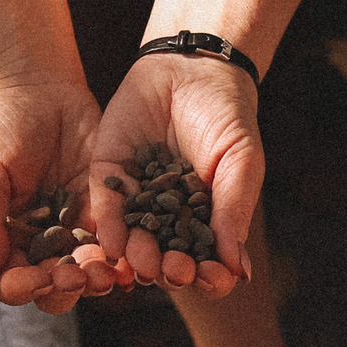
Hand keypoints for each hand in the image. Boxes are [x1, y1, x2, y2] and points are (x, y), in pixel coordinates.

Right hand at [0, 77, 128, 310]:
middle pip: (55, 287)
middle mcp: (43, 244)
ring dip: (100, 278)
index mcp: (7, 243)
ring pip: (91, 271)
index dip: (26, 287)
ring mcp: (77, 230)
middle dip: (69, 287)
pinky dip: (127, 253)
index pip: (12, 283)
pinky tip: (136, 254)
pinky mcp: (108, 212)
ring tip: (112, 272)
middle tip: (82, 276)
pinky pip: (120, 241)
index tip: (41, 277)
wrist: (39, 89)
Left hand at [85, 54, 262, 296]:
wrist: (191, 68)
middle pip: (166, 262)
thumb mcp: (240, 164)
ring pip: (133, 243)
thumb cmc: (226, 117)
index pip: (206, 264)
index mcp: (204, 223)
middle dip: (171, 272)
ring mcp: (136, 202)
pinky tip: (113, 244)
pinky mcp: (107, 180)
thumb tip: (240, 273)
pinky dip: (110, 230)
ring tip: (145, 264)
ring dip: (138, 259)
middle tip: (176, 272)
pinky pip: (105, 212)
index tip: (211, 278)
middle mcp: (167, 221)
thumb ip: (234, 213)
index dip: (209, 278)